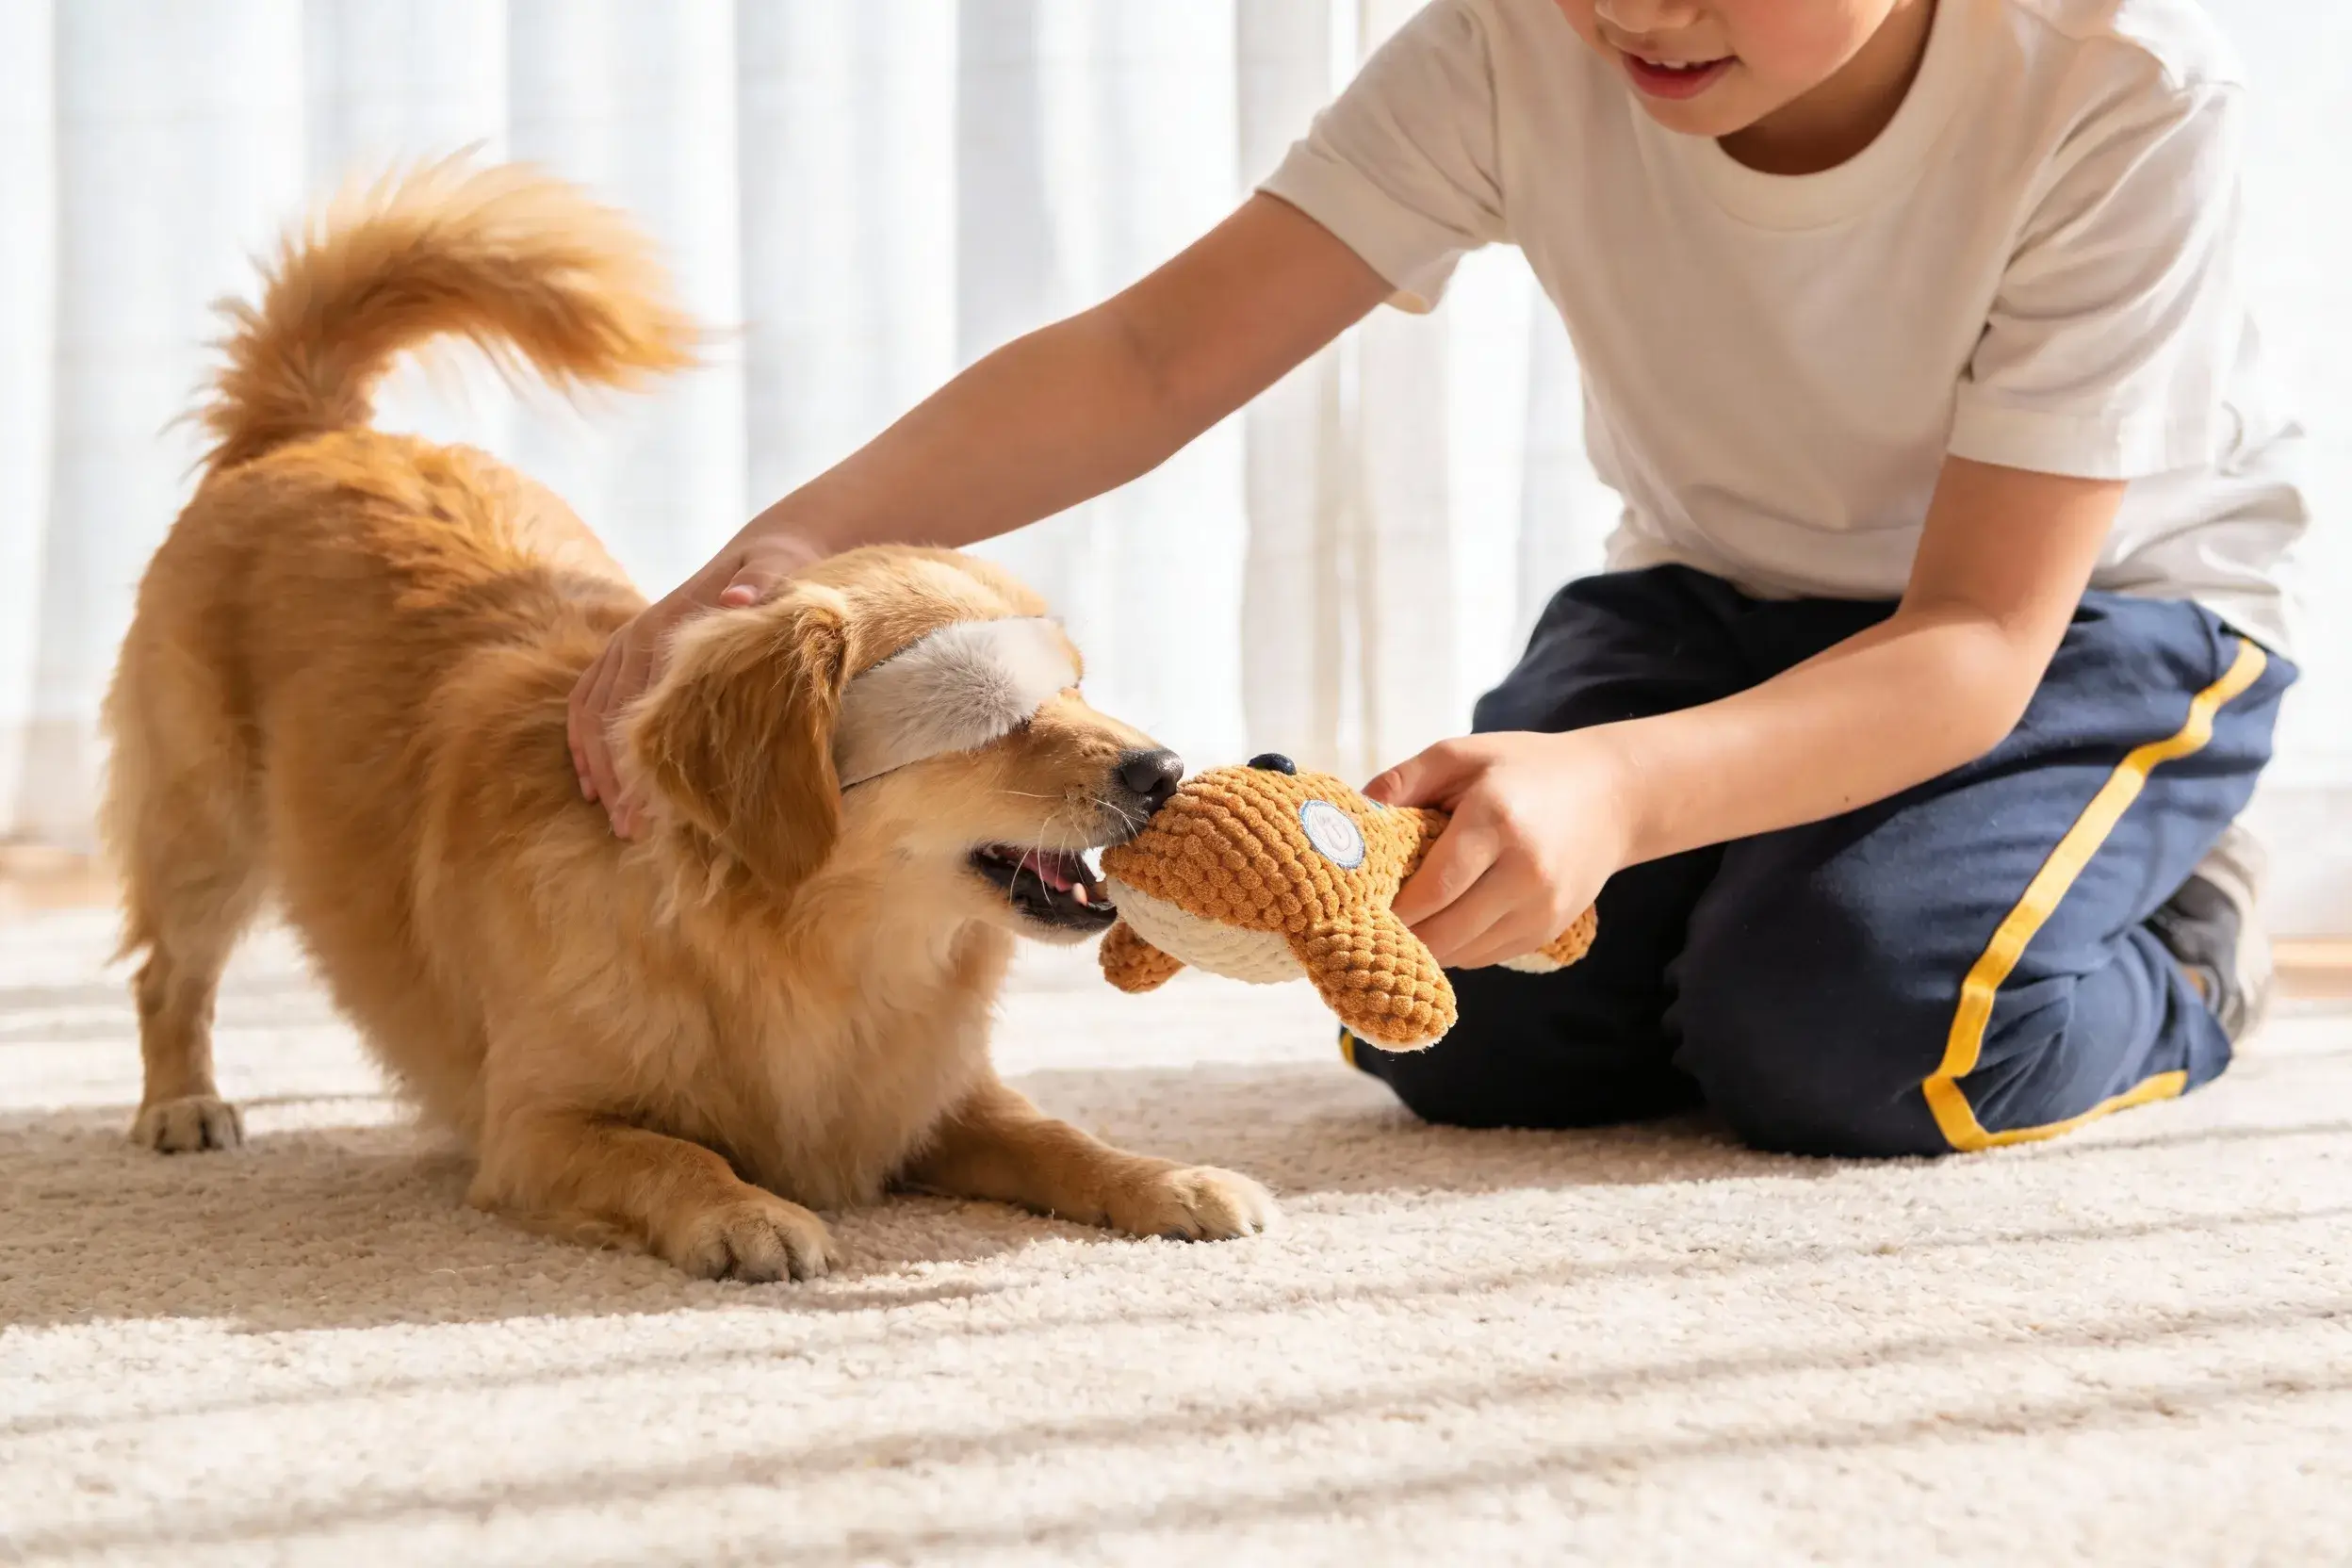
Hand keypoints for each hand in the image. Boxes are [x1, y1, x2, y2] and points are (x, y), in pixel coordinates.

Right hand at [567, 531, 826, 835]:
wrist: (770, 549)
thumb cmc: (782, 569)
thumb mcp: (781, 569)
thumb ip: (763, 584)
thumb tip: (739, 597)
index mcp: (668, 625)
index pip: (641, 702)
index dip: (639, 758)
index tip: (648, 807)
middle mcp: (637, 635)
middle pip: (609, 715)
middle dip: (617, 775)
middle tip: (631, 831)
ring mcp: (628, 643)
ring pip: (592, 712)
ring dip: (598, 767)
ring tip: (616, 821)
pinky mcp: (629, 652)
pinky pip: (589, 699)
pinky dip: (584, 742)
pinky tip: (593, 785)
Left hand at [1366, 730, 1636, 969]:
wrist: (1612, 796)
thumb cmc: (1526, 769)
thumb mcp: (1462, 754)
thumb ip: (1404, 780)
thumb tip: (1353, 814)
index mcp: (1497, 821)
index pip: (1434, 888)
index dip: (1392, 908)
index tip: (1357, 907)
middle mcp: (1525, 871)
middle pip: (1446, 931)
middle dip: (1401, 936)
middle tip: (1366, 926)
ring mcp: (1542, 907)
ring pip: (1464, 953)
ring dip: (1426, 946)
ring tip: (1397, 927)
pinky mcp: (1549, 929)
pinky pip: (1486, 956)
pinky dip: (1456, 948)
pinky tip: (1439, 926)